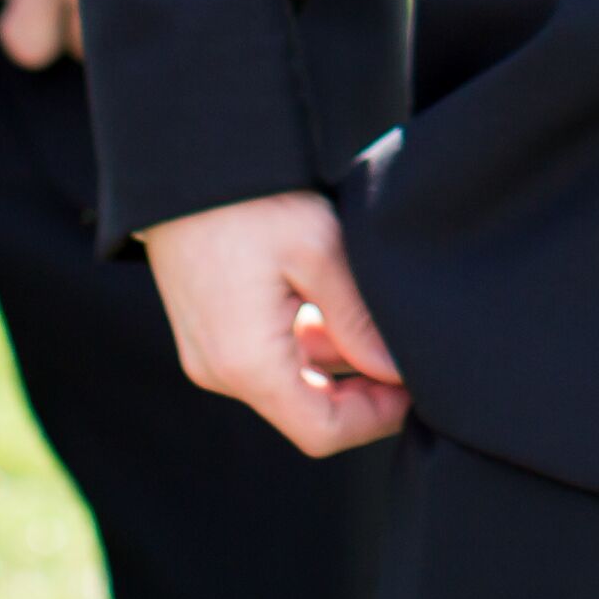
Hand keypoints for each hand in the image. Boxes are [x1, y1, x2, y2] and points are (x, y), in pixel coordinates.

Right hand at [141, 189, 408, 456]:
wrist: (184, 166)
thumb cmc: (250, 201)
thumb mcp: (319, 251)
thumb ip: (359, 320)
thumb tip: (396, 370)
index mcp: (248, 363)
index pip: (322, 432)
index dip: (376, 419)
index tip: (414, 388)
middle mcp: (221, 371)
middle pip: (306, 412)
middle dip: (362, 392)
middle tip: (406, 357)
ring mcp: (208, 353)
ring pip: (288, 385)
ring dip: (335, 365)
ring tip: (375, 325)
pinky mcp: (206, 333)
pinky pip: (266, 359)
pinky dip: (305, 346)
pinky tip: (333, 308)